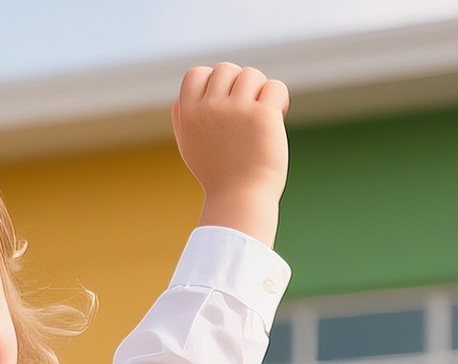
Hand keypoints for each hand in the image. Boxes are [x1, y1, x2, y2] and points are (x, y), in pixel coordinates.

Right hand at [171, 63, 288, 247]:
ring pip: (251, 75)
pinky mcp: (261, 116)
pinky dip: (278, 99)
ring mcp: (235, 111)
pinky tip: (276, 117)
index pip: (195, 73)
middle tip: (246, 112)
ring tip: (260, 117)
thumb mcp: (191, 148)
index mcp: (189, 116)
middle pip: (225, 69)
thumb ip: (183, 121)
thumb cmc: (218, 176)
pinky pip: (274, 86)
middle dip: (239, 85)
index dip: (212, 82)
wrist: (240, 201)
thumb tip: (179, 99)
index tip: (223, 102)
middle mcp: (209, 109)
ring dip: (259, 92)